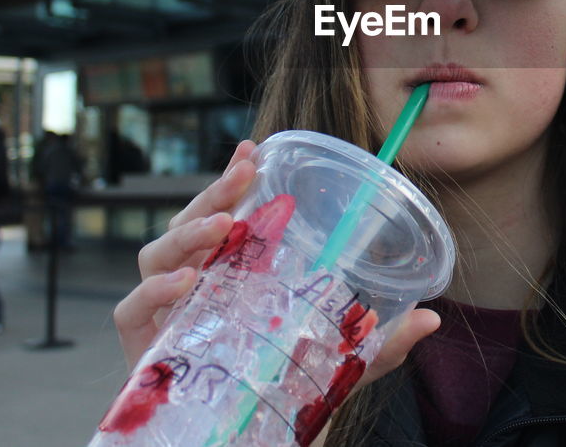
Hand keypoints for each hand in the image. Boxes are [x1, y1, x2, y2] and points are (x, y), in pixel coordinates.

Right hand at [111, 139, 440, 407]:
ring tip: (223, 228)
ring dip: (186, 233)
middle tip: (242, 175)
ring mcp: (166, 314)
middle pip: (189, 224)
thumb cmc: (284, 391)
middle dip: (213, 193)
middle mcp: (194, 285)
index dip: (232, 179)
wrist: (248, 442)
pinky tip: (186, 283)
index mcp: (233, 273)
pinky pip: (131, 311)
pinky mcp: (144, 349)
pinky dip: (153, 292)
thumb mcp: (340, 362)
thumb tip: (434, 317)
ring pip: (155, 255)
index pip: (225, 214)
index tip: (253, 148)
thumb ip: (382, 342)